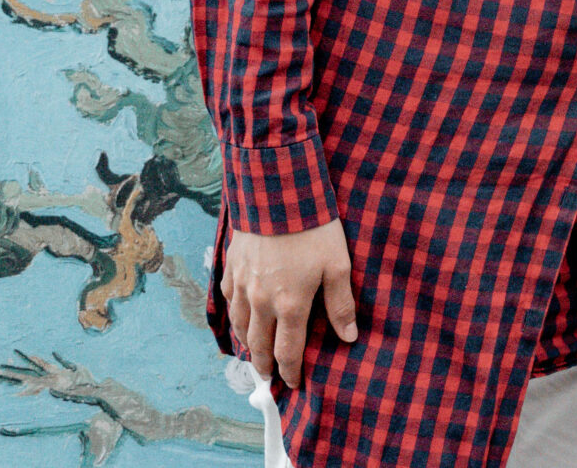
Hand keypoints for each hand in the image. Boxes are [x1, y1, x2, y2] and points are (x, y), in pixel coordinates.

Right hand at [220, 219, 358, 388]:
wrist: (278, 192)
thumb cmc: (313, 229)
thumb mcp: (337, 265)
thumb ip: (341, 304)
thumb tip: (348, 336)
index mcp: (290, 305)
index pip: (287, 352)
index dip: (291, 372)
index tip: (294, 383)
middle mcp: (261, 301)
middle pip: (258, 346)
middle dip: (264, 366)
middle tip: (268, 377)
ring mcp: (243, 284)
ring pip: (240, 326)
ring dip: (247, 344)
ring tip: (253, 353)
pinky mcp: (231, 266)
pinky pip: (229, 300)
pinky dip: (235, 315)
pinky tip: (240, 316)